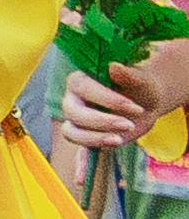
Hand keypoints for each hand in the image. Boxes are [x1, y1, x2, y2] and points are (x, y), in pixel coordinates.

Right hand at [61, 38, 188, 154]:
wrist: (146, 103)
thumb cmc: (141, 87)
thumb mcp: (141, 81)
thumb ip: (129, 74)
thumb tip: (114, 67)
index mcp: (80, 80)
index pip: (83, 88)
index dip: (107, 99)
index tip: (135, 107)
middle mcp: (72, 99)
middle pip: (74, 112)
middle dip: (101, 121)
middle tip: (129, 125)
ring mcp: (76, 120)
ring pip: (72, 131)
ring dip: (95, 138)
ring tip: (120, 140)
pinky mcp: (84, 136)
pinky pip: (78, 145)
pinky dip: (88, 151)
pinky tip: (107, 149)